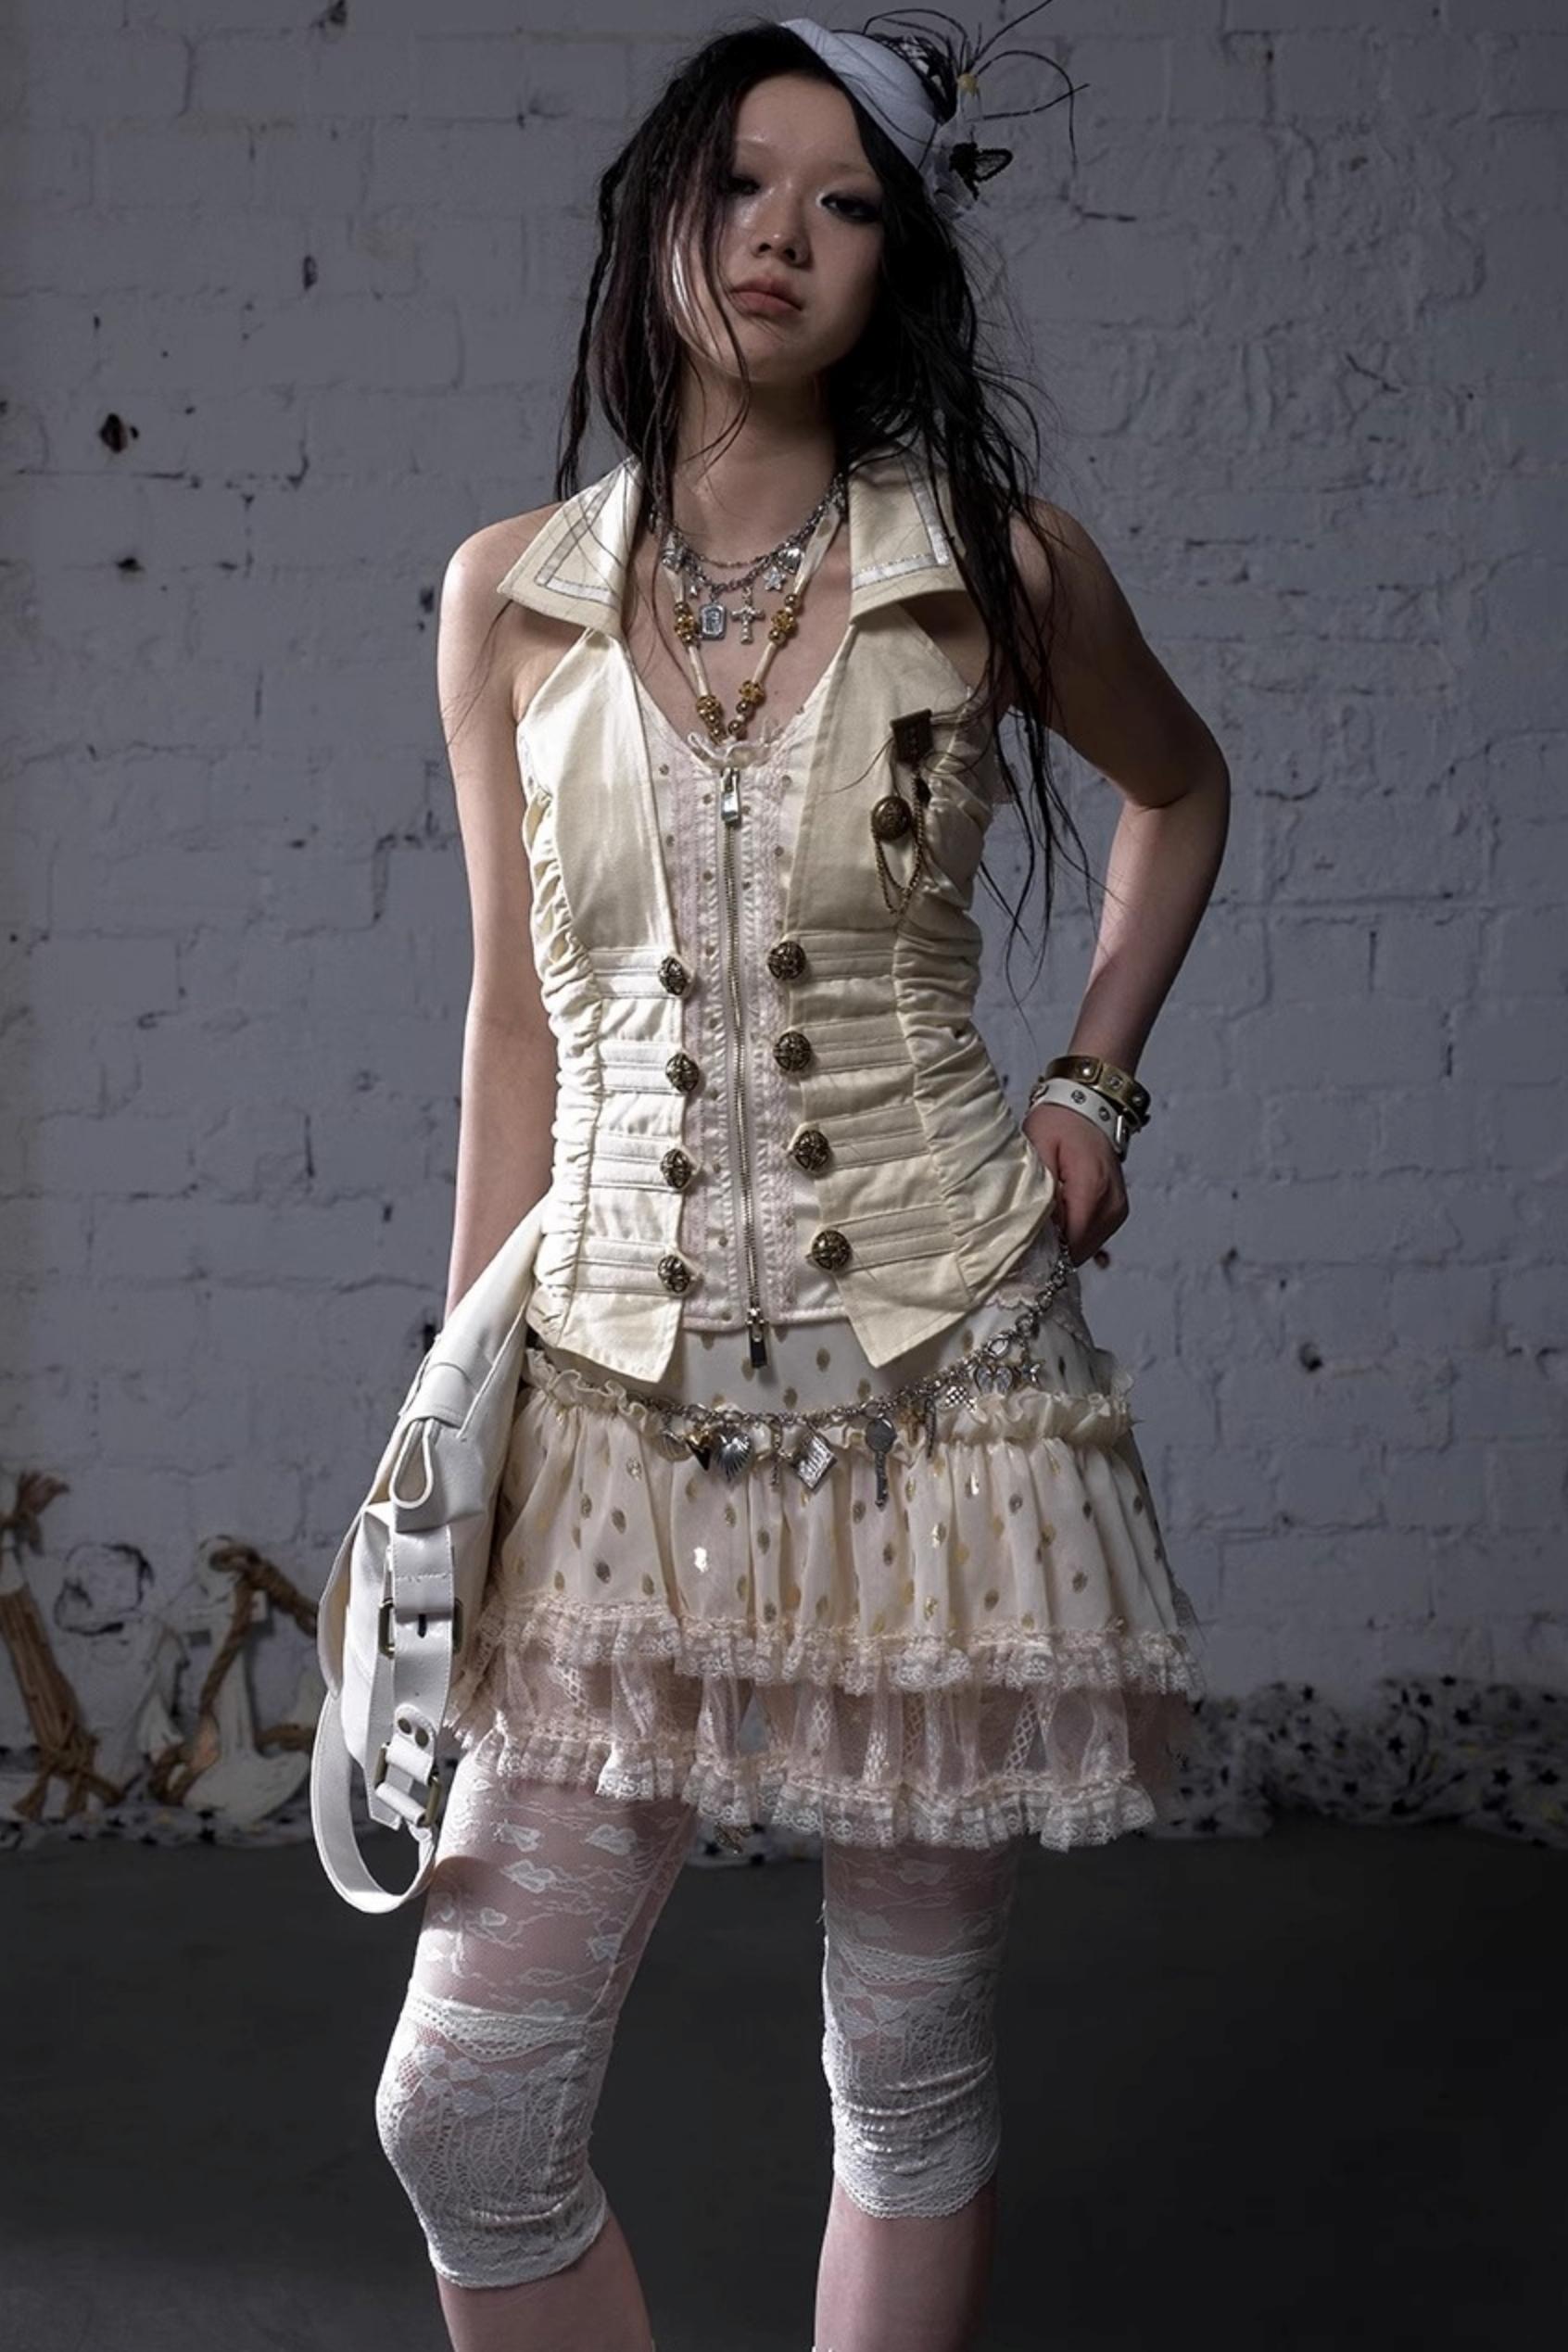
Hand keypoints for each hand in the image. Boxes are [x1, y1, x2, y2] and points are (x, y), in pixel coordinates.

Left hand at [1021, 1101, 1127, 1267]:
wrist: (1087, 1105)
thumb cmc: (1060, 1122)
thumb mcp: (1037, 1148)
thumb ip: (1037, 1191)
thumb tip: (1036, 1228)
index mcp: (1093, 1187)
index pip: (1070, 1241)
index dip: (1045, 1249)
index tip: (1022, 1245)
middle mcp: (1111, 1202)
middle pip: (1078, 1248)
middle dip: (1052, 1246)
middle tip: (1027, 1230)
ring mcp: (1116, 1209)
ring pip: (1084, 1245)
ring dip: (1062, 1239)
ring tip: (1043, 1217)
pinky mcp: (1116, 1210)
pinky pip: (1091, 1235)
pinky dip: (1072, 1231)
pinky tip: (1058, 1215)